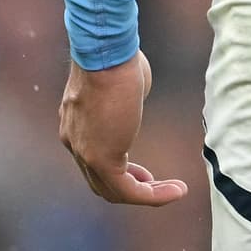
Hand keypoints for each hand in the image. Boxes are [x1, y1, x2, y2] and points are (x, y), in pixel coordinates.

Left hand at [57, 53, 188, 205]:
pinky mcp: (101, 159)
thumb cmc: (116, 59)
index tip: (144, 172)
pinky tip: (176, 190)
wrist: (105, 54)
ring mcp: (84, 153)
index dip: (122, 169)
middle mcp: (74, 142)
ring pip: (113, 191)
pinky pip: (128, 190)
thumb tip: (134, 97)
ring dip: (145, 195)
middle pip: (99, 181)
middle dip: (131, 185)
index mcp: (76, 124)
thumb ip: (126, 100)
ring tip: (174, 191)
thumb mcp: (121, 85)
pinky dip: (152, 196)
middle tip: (154, 184)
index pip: (94, 161)